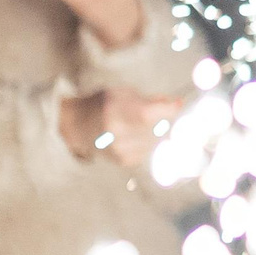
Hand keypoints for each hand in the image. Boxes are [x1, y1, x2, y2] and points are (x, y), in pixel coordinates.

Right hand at [59, 87, 181, 168]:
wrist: (78, 126)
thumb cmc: (103, 105)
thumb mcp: (123, 93)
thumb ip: (150, 99)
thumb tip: (178, 104)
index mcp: (115, 111)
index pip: (150, 114)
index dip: (169, 109)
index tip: (177, 103)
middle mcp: (117, 133)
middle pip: (159, 127)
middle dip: (164, 118)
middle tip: (158, 112)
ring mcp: (121, 149)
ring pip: (158, 140)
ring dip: (158, 131)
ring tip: (141, 123)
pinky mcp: (125, 161)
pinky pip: (151, 149)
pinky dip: (150, 141)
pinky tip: (136, 135)